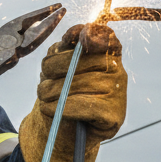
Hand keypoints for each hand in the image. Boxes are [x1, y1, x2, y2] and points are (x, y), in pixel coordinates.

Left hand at [18, 22, 126, 161]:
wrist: (63, 129)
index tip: (72, 37)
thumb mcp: (60, 66)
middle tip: (41, 81)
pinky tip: (49, 108)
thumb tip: (79, 31)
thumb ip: (68, 47)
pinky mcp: (114, 114)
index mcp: (107, 54)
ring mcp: (119, 93)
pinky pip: (82, 106)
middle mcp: (117, 71)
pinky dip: (60, 107)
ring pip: (79, 84)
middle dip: (55, 68)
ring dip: (52, 91)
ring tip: (43, 96)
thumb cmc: (62, 93)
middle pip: (83, 60)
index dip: (92, 34)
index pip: (107, 37)